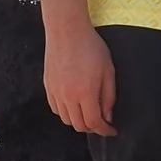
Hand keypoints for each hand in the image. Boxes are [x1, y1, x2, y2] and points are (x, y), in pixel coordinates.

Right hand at [43, 19, 117, 135]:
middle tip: (102, 122)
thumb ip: (108, 96)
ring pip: (66, 119)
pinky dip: (66, 112)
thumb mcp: (108, 70)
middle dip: (93, 128)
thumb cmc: (91, 47)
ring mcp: (55, 91)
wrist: (66, 30)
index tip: (111, 130)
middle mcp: (68, 95)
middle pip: (78, 125)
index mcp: (85, 92)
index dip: (105, 130)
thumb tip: (107, 116)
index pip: (94, 123)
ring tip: (88, 113)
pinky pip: (56, 109)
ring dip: (78, 121)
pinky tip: (74, 105)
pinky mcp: (48, 86)